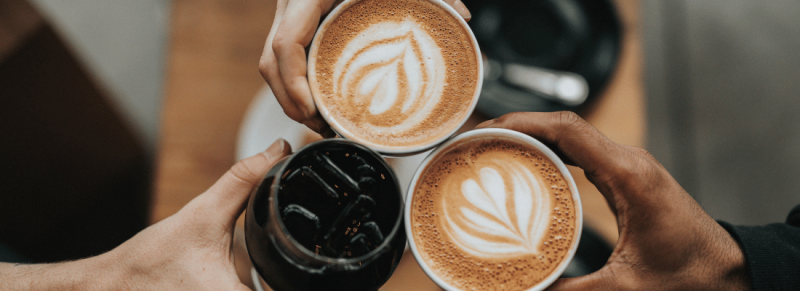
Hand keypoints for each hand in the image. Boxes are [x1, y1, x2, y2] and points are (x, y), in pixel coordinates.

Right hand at [0, 139, 291, 289]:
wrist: (109, 288)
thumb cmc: (149, 262)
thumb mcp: (201, 215)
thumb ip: (242, 182)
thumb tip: (277, 150)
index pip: (292, 286)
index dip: (314, 281)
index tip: (329, 266)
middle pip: (288, 290)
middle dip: (293, 278)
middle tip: (316, 264)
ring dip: (279, 281)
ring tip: (284, 267)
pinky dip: (260, 285)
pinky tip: (259, 275)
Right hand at [259, 0, 470, 136]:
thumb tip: (463, 15)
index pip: (284, 44)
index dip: (293, 84)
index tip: (313, 111)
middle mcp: (291, 6)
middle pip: (271, 64)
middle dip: (292, 103)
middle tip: (323, 128)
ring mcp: (288, 16)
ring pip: (273, 65)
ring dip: (291, 98)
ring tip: (322, 123)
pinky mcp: (294, 23)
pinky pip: (283, 59)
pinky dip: (295, 84)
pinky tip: (318, 101)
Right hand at [477, 112, 749, 290]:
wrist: (730, 273)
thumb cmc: (692, 276)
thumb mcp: (624, 289)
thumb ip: (568, 290)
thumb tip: (524, 289)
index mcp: (628, 175)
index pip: (567, 129)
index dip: (522, 123)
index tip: (487, 130)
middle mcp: (629, 161)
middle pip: (563, 125)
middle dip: (518, 127)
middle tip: (479, 143)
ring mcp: (629, 166)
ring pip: (572, 135)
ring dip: (533, 136)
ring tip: (494, 150)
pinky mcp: (627, 177)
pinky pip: (581, 152)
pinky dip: (551, 152)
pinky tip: (529, 167)